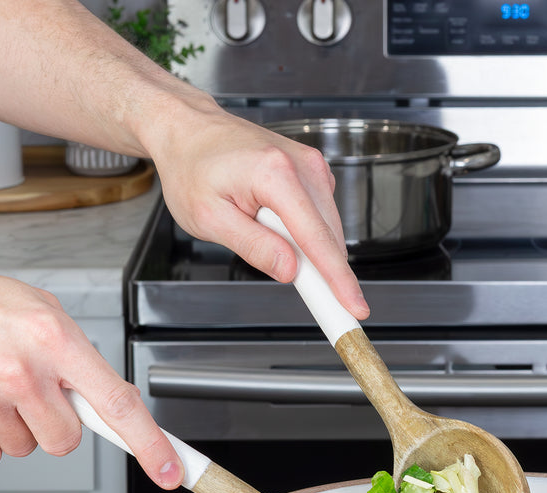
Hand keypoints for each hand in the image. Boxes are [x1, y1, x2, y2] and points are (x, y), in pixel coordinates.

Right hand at [0, 238, 183, 488]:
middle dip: (53, 424)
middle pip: (68, 441)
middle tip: (23, 391)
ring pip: (28, 449)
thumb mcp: (36, 311)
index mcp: (53, 336)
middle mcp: (23, 368)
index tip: (173, 472)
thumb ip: (76, 356)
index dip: (151, 444)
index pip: (118, 403)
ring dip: (11, 427)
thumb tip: (110, 403)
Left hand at [143, 94, 369, 320]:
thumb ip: (254, 246)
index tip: (356, 308)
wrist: (190, 130)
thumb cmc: (192, 168)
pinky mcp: (313, 171)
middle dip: (319, 271)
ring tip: (260, 234)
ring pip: (326, 229)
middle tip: (303, 296)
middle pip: (328, 238)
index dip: (339, 281)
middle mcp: (302, 165)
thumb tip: (290, 271)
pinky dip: (304, 232)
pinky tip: (273, 223)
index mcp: (276, 174)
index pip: (317, 240)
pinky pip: (319, 216)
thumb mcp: (210, 218)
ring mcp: (312, 165)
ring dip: (304, 248)